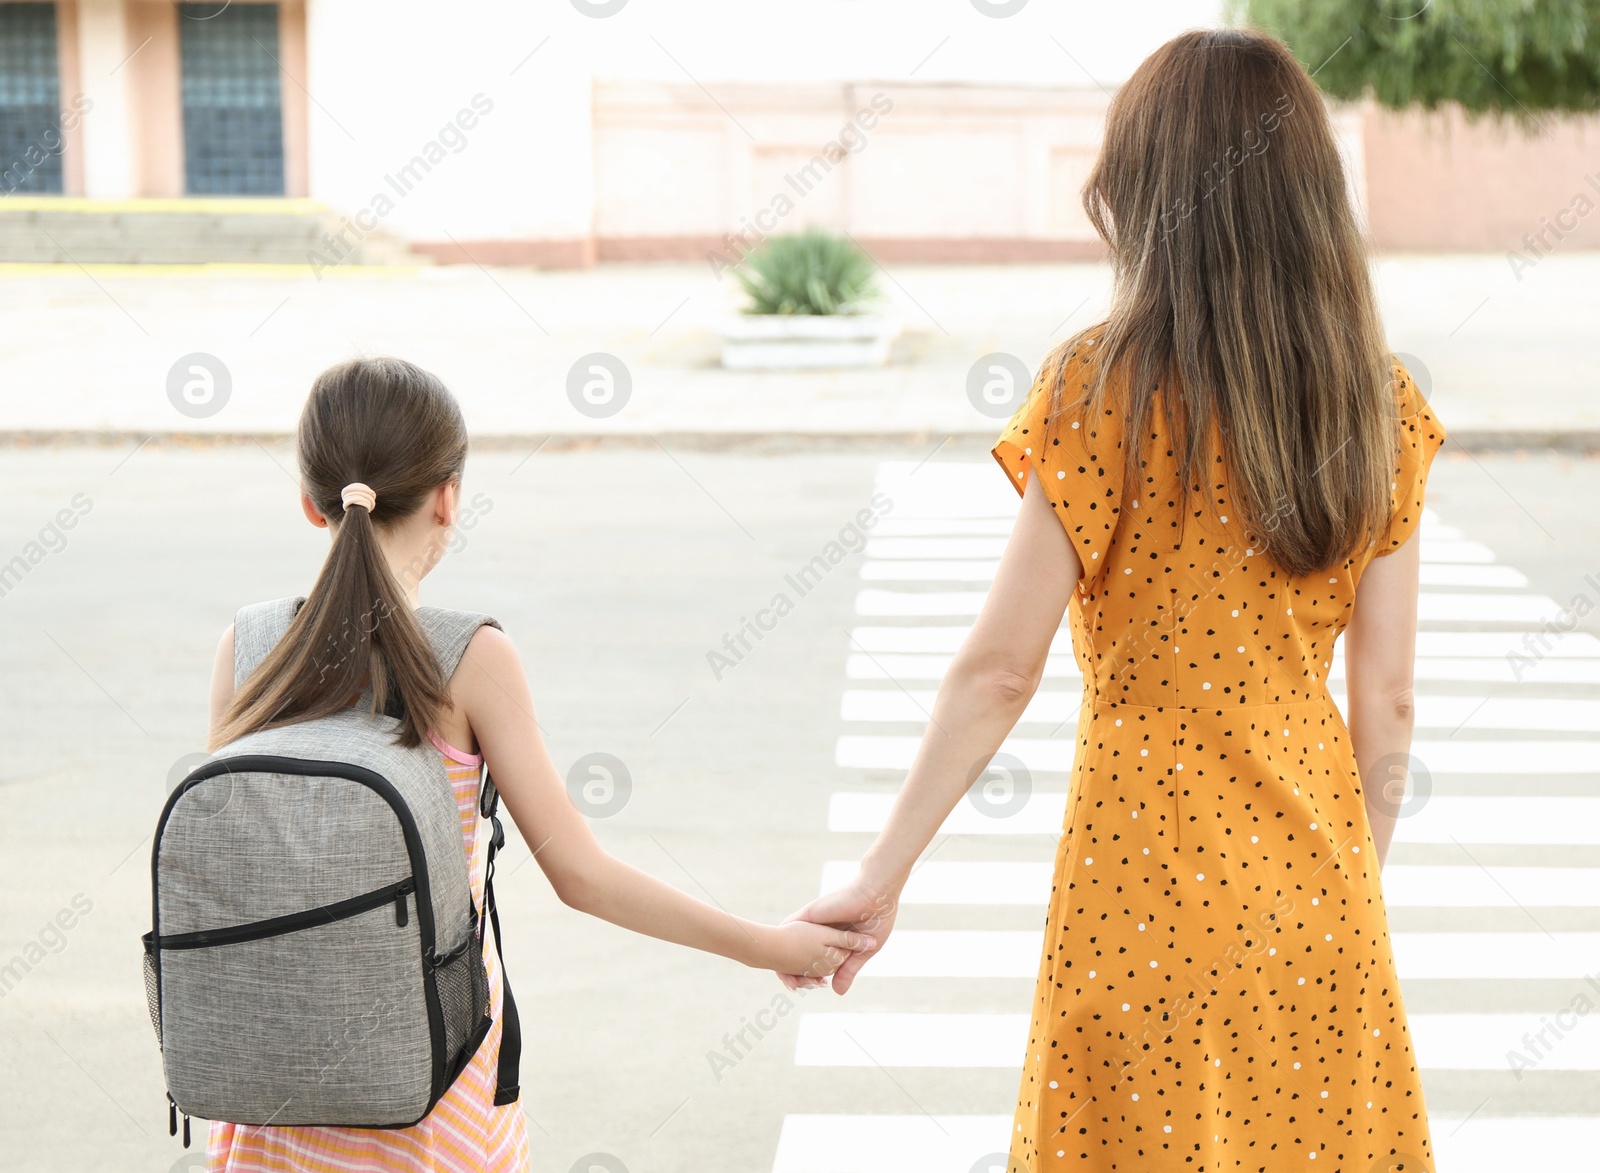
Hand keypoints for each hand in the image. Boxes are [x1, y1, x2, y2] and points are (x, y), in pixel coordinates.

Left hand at [779, 873, 898, 993]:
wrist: (878, 896)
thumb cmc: (877, 920)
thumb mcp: (863, 951)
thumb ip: (848, 970)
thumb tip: (837, 992)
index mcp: (834, 938)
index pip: (816, 959)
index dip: (810, 975)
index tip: (813, 987)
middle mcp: (821, 931)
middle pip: (800, 953)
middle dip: (794, 971)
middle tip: (796, 987)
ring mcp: (814, 923)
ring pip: (792, 943)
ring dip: (787, 961)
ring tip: (790, 981)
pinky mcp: (809, 914)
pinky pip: (789, 928)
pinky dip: (783, 945)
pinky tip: (782, 961)